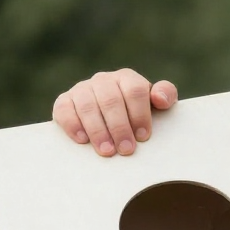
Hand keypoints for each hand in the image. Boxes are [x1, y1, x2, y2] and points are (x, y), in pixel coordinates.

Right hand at [52, 69, 177, 155]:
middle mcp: (103, 80)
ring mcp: (82, 89)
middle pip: (110, 100)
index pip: (134, 90)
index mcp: (127, 78)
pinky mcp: (64, 101)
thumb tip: (160, 98)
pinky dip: (72, 125)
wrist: (109, 117)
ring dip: (98, 130)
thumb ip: (165, 95)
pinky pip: (64, 109)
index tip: (143, 136)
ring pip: (87, 105)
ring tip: (107, 151)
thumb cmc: (138, 112)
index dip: (139, 114)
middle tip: (126, 149)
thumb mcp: (156, 104)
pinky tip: (83, 140)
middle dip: (119, 127)